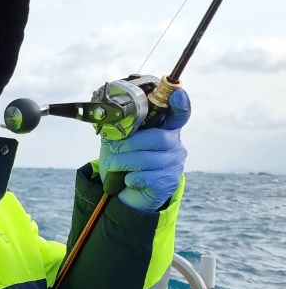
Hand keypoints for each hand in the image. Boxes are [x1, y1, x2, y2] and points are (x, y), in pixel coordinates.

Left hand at [98, 88, 189, 210]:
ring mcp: (174, 164)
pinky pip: (147, 177)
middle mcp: (174, 144)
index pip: (179, 113)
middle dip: (130, 144)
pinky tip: (127, 179)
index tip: (176, 94)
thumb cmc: (123, 162)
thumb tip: (109, 117)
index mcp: (165, 129)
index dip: (180, 103)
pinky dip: (131, 178)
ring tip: (113, 164)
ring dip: (124, 162)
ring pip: (148, 159)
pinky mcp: (168, 182)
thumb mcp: (118, 141)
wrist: (123, 193)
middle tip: (114, 149)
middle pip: (158, 138)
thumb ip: (118, 128)